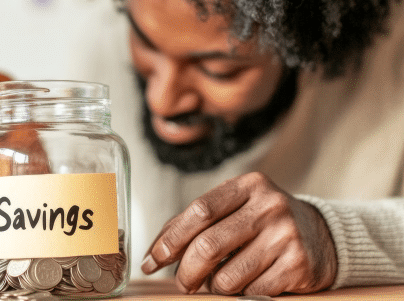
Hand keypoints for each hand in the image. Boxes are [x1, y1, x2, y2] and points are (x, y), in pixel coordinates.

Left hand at [141, 172, 336, 296]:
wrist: (322, 235)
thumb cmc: (262, 222)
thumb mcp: (235, 208)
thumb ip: (196, 222)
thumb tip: (153, 254)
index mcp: (248, 185)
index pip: (198, 211)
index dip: (170, 239)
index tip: (152, 260)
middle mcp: (269, 206)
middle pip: (208, 245)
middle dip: (186, 272)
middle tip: (181, 284)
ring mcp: (286, 235)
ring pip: (228, 276)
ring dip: (212, 288)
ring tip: (214, 284)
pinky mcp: (299, 265)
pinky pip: (252, 292)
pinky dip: (239, 295)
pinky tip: (243, 286)